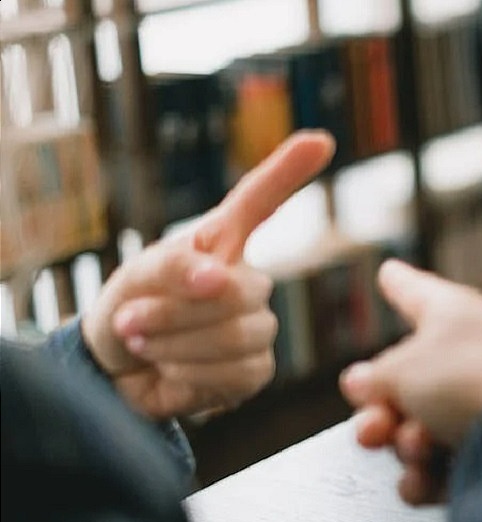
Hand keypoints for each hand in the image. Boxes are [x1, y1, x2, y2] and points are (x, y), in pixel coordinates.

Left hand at [82, 130, 335, 418]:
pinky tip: (171, 371)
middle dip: (177, 311)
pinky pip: (234, 372)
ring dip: (175, 344)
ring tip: (144, 344)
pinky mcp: (255, 370)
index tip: (319, 141)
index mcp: (221, 244)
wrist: (116, 372)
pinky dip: (189, 375)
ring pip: (238, 335)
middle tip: (131, 320)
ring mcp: (256, 327)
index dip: (287, 172)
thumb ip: (174, 266)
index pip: (259, 202)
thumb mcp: (137, 276)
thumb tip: (218, 277)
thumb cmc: (129, 310)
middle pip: (241, 290)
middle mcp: (247, 282)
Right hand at [340, 259, 481, 504]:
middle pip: (404, 382)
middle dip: (380, 411)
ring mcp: (479, 408)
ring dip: (405, 445)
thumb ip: (374, 376)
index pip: (417, 293)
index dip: (399, 283)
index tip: (389, 272)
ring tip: (416, 445)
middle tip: (374, 425)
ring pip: (415, 430)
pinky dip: (426, 476)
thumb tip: (362, 383)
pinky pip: (436, 468)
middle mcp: (470, 358)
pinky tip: (425, 477)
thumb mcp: (402, 368)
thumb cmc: (470, 383)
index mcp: (456, 317)